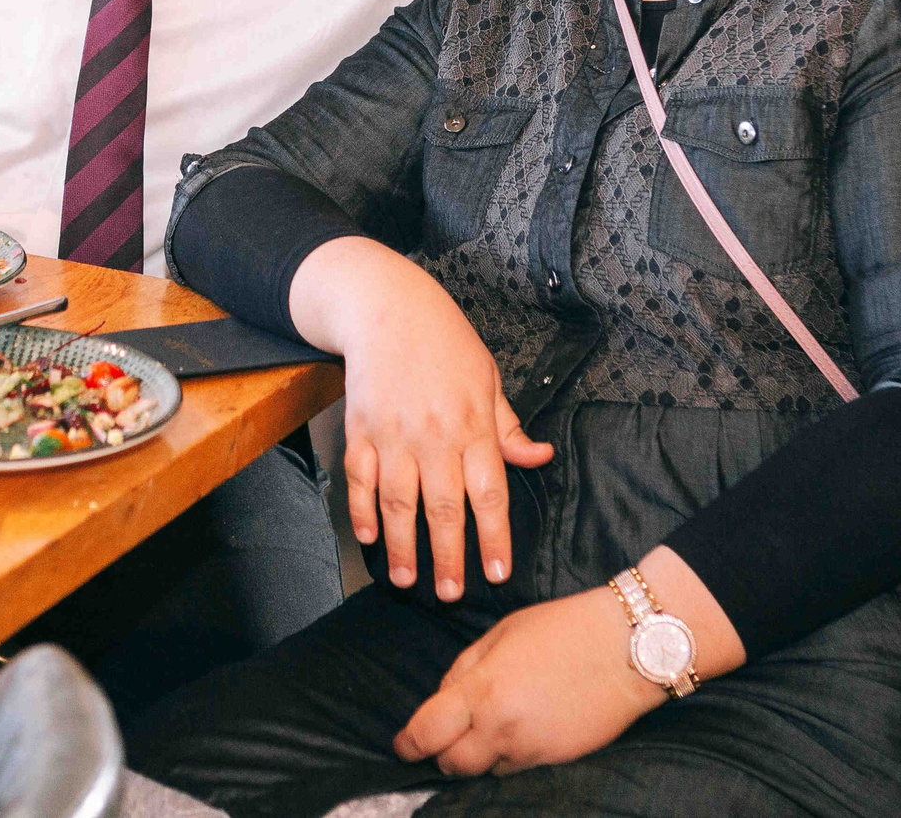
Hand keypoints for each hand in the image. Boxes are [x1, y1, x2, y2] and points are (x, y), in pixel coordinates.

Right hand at [286, 239, 552, 599]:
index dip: (493, 536)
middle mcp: (433, 434)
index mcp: (473, 424)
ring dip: (402, 545)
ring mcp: (392, 433)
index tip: (497, 573)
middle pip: (442, 507)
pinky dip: (361, 510)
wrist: (388, 306)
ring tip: (407, 580)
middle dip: (447, 556)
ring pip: (397, 501)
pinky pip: (359, 478)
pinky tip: (369, 537)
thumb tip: (541, 459)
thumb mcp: (488, 378)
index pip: (489, 492)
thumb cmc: (446, 342)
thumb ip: (509, 428)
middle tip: (451, 594)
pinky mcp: (360, 428)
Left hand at [394, 587, 659, 774]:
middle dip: (442, 752)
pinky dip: (509, 756)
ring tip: (493, 725)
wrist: (628, 648)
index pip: (426, 732)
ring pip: (485, 770)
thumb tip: (444, 698)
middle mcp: (501, 727)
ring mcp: (530, 748)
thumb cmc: (564, 628)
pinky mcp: (555, 760)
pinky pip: (517, 768)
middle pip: (451, 763)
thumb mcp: (503, 632)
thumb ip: (465, 667)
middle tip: (447, 736)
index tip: (402, 745)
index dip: (407, 744)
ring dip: (479, 755)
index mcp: (482, 689)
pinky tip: (522, 729)